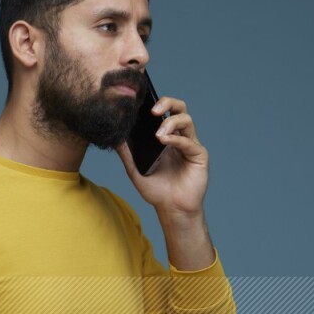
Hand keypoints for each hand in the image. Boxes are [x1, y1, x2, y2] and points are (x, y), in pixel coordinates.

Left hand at [115, 95, 208, 216]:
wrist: (172, 210)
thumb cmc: (157, 191)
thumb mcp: (135, 171)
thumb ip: (126, 153)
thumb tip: (114, 136)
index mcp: (166, 136)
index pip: (164, 111)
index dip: (156, 103)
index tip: (141, 103)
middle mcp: (179, 137)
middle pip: (179, 108)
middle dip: (167, 103)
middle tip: (153, 110)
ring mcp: (190, 144)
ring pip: (186, 120)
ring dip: (171, 123)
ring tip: (158, 135)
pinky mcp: (199, 155)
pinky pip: (188, 141)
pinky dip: (176, 139)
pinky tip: (165, 141)